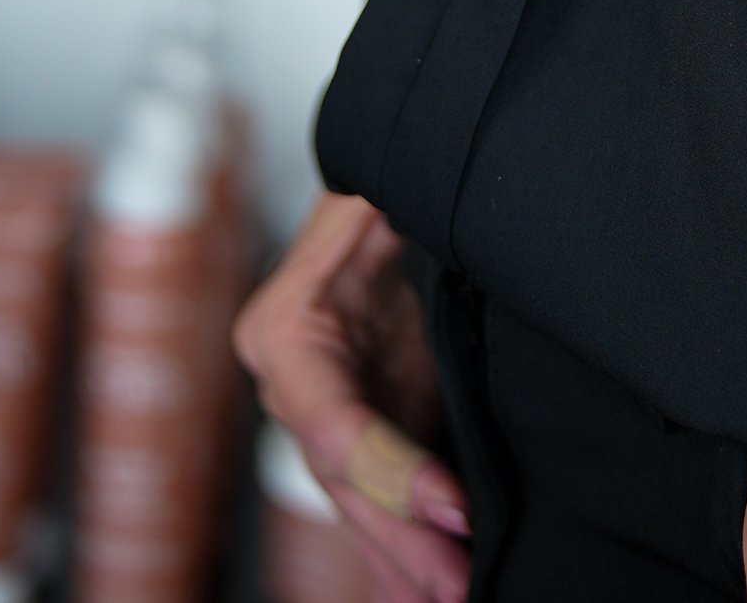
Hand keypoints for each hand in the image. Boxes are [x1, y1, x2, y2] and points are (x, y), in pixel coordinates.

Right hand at [235, 191, 472, 602]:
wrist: (389, 185)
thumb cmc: (383, 184)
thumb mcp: (375, 191)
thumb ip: (375, 211)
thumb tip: (393, 213)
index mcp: (286, 334)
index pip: (334, 427)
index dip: (391, 473)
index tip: (455, 506)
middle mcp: (296, 389)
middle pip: (347, 484)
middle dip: (405, 541)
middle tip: (459, 584)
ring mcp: (329, 416)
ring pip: (363, 506)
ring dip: (406, 560)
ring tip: (456, 596)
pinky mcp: (372, 423)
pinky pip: (383, 497)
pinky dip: (403, 549)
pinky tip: (426, 591)